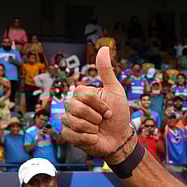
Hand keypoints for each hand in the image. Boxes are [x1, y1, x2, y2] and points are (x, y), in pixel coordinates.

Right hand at [61, 47, 132, 163]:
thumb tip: (104, 48)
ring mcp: (67, 120)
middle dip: (96, 117)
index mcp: (81, 95)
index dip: (100, 105)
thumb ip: (106, 71)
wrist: (119, 138)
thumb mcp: (115, 91)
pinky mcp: (67, 135)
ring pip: (75, 122)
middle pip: (77, 108)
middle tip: (103, 121)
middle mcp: (71, 106)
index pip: (83, 95)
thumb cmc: (118, 114)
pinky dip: (88, 138)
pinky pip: (73, 135)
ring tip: (97, 129)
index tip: (109, 111)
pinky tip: (93, 138)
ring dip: (93, 128)